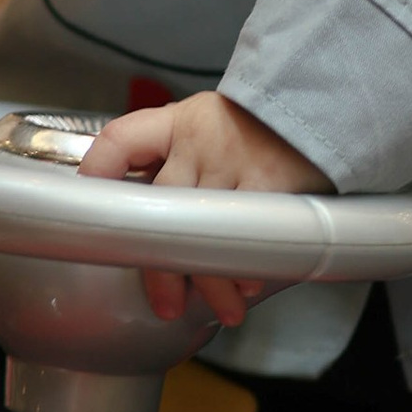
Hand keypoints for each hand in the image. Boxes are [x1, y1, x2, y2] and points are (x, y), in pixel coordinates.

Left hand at [77, 92, 328, 328]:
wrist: (324, 104)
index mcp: (178, 123)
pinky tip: (250, 284)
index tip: (87, 218)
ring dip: (212, 281)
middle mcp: (199, 142)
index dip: (97, 176)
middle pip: (161, 213)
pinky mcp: (272, 183)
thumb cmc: (260, 127)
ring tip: (222, 308)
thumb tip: (139, 214)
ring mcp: (234, 162)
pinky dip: (249, 268)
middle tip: (166, 303)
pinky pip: (250, 237)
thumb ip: (174, 159)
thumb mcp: (208, 123)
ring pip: (205, 235)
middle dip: (162, 270)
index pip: (120, 140)